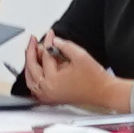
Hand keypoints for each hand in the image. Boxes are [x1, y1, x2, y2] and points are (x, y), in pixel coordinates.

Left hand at [13, 34, 127, 110]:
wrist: (104, 92)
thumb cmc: (95, 78)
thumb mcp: (80, 55)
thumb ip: (64, 45)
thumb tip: (53, 41)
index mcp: (52, 80)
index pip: (46, 56)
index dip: (47, 42)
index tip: (50, 34)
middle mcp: (47, 90)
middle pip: (32, 68)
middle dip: (31, 52)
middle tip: (33, 41)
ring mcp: (48, 96)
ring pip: (30, 79)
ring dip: (29, 65)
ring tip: (32, 53)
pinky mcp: (52, 99)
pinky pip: (36, 88)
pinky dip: (34, 77)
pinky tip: (35, 69)